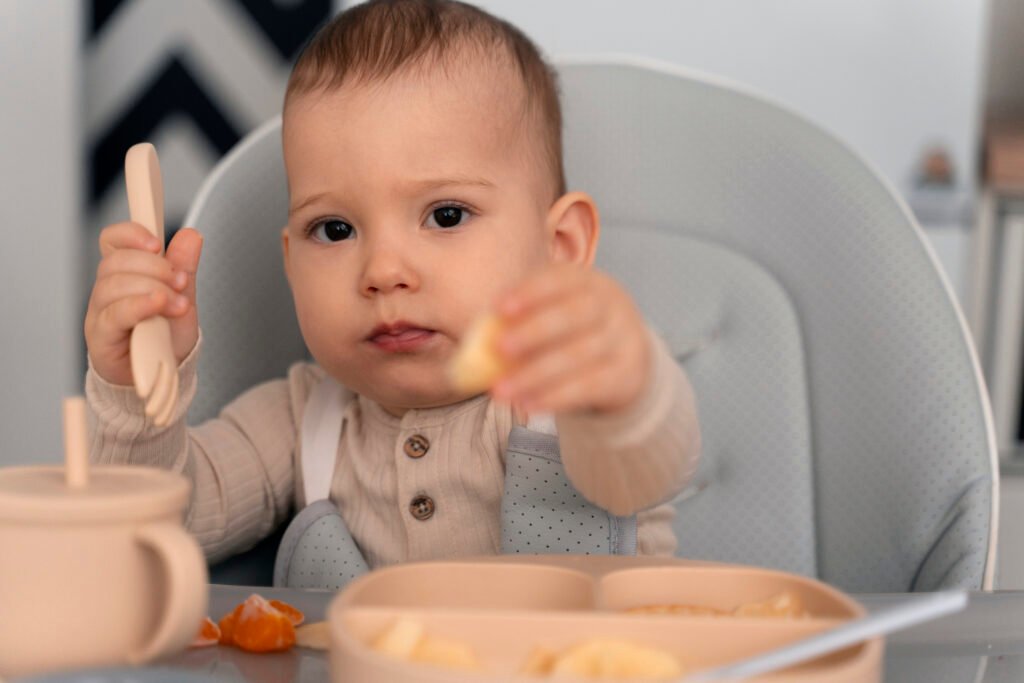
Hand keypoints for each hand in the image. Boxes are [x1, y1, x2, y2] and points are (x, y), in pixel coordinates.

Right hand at [84, 224, 202, 385]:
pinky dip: (139, 305)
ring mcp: (101, 313)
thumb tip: (190, 235)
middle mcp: (107, 290)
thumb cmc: (165, 337)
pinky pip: (115, 313)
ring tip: (179, 304)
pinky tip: (159, 306)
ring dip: (153, 288)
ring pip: (113, 285)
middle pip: (116, 261)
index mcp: (124, 274)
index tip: (156, 243)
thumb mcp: (183, 297)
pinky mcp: (101, 336)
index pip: (112, 241)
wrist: (163, 377)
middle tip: (181, 282)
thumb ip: (184, 267)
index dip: (130, 234)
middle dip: (155, 267)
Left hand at [490, 264, 650, 414]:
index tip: (499, 308)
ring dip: (535, 375)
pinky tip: (527, 406)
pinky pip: (589, 387)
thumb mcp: (554, 316)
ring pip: (579, 356)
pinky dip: (555, 398)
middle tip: (499, 348)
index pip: (561, 279)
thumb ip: (519, 322)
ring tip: (500, 391)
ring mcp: (623, 340)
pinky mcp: (626, 375)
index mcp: (588, 282)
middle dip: (534, 331)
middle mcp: (611, 306)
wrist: (626, 360)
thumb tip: (475, 342)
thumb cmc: (573, 333)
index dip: (531, 292)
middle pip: (575, 314)